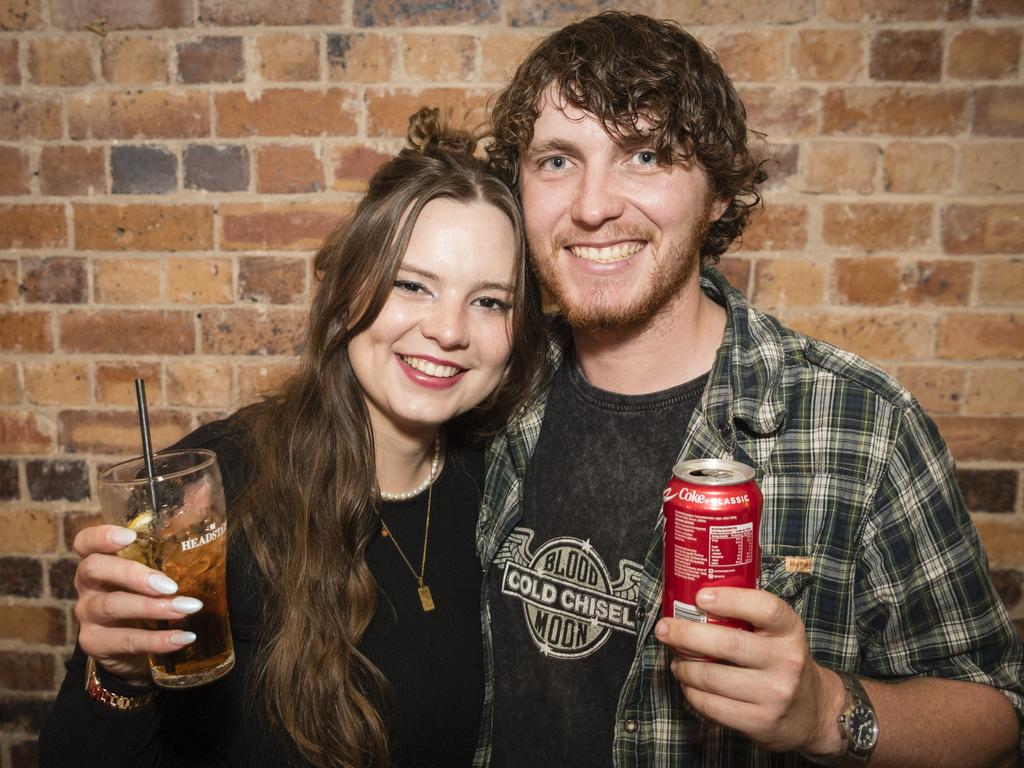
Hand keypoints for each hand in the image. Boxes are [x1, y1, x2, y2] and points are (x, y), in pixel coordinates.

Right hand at [73, 524, 201, 684]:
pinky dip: (158, 640)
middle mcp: (88, 585)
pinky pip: (125, 641)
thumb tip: (202, 492)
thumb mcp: (160, 563)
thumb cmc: (149, 593)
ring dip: (153, 607)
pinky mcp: (96, 645)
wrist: (137, 646)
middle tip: (170, 584)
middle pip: (96, 569)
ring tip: (188, 608)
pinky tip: (184, 637)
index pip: (85, 542)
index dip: (101, 536)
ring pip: (112, 606)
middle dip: (134, 574)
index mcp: (101, 559)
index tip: (129, 536)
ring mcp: (88, 615)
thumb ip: (177, 528)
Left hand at [654, 587, 843, 754]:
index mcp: (790, 631)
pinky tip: (688, 683)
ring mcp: (774, 694)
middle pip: (727, 644)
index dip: (730, 599)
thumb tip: (692, 601)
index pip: (765, 608)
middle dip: (686, 635)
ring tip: (676, 661)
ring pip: (713, 678)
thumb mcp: (778, 634)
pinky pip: (713, 706)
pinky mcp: (760, 722)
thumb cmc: (782, 662)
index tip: (700, 597)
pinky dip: (692, 693)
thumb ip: (748, 617)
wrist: (812, 712)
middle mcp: (786, 661)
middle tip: (664, 629)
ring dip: (684, 667)